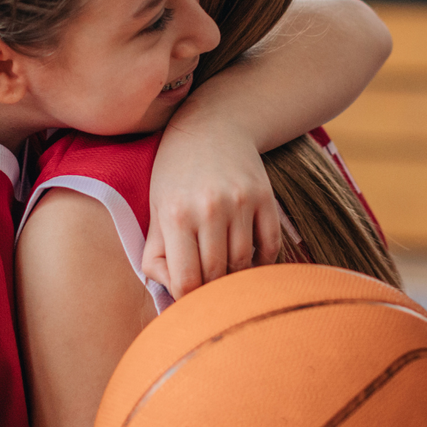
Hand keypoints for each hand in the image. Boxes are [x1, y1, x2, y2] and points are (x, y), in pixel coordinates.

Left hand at [142, 117, 282, 298]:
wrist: (211, 127)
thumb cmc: (175, 176)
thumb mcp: (156, 211)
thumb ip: (156, 257)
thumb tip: (174, 297)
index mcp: (176, 216)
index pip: (186, 282)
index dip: (187, 299)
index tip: (187, 298)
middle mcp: (210, 209)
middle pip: (216, 277)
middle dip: (210, 289)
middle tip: (206, 287)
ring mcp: (241, 203)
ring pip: (243, 265)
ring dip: (235, 276)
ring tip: (224, 270)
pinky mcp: (266, 198)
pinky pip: (270, 248)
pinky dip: (261, 261)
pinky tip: (247, 256)